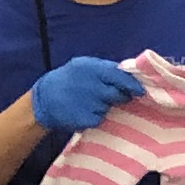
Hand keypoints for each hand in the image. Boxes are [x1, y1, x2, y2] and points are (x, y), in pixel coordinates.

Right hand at [27, 56, 145, 136]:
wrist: (44, 98)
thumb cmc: (68, 79)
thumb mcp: (83, 65)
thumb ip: (104, 68)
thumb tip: (127, 72)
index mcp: (93, 69)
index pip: (120, 76)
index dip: (132, 84)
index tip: (140, 91)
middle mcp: (93, 86)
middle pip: (118, 94)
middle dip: (120, 96)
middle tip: (115, 97)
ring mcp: (89, 104)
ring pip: (109, 107)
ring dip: (105, 106)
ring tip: (91, 102)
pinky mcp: (86, 119)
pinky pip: (100, 119)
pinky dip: (96, 116)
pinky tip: (85, 111)